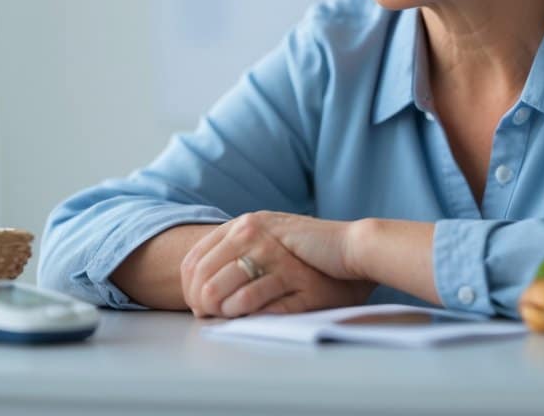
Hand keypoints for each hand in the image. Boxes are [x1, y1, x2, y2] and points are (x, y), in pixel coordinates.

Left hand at [179, 211, 374, 317]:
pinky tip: (245, 318)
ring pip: (219, 285)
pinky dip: (241, 312)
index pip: (194, 258)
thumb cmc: (312, 257)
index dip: (188, 287)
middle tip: (208, 318)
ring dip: (218, 309)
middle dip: (200, 302)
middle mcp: (250, 230)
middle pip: (200, 274)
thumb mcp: (270, 249)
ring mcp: (268, 247)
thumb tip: (204, 296)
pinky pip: (250, 296)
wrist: (354, 248)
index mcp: (243, 225)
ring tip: (226, 318)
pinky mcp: (286, 267)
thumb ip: (241, 260)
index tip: (198, 307)